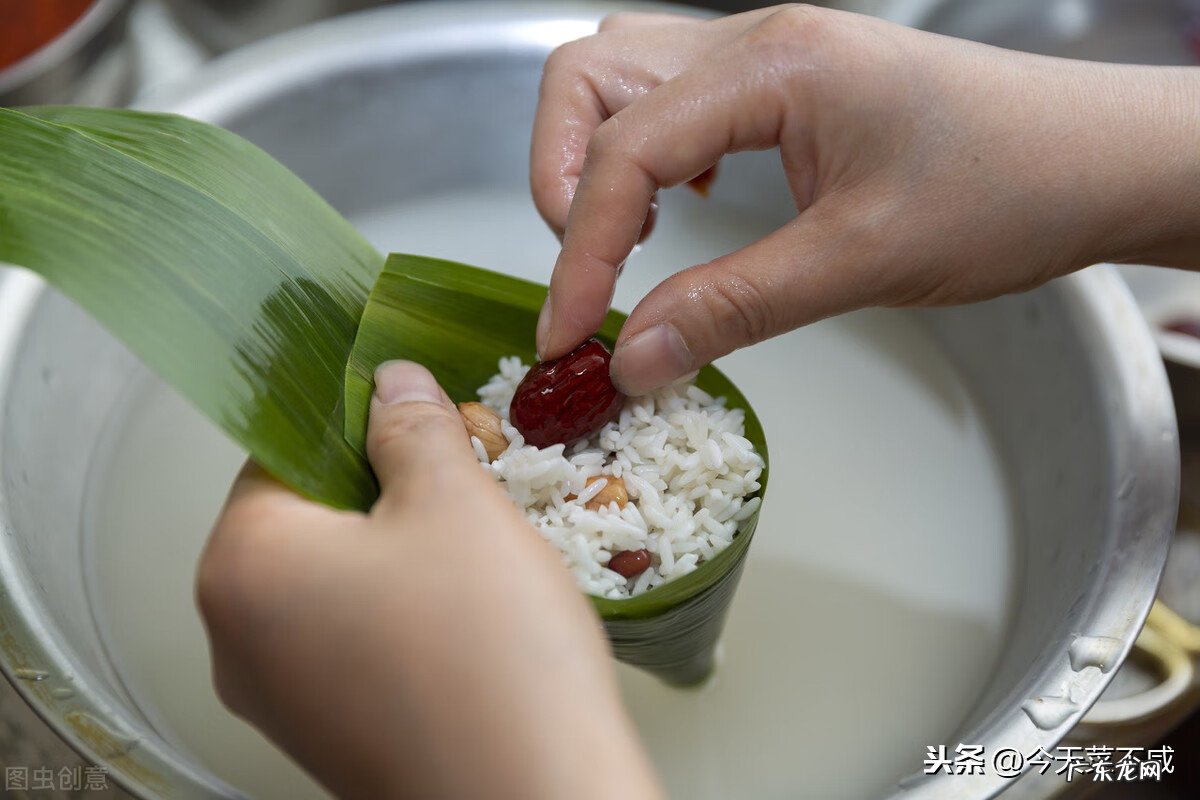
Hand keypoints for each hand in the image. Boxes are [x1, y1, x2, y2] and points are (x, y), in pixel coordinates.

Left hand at [197, 361, 661, 799]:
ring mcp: (281, 699)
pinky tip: (472, 618)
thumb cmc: (488, 651)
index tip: (423, 421)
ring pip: (338, 581)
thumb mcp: (456, 503)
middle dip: (387, 490)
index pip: (280, 450)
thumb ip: (412, 426)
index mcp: (241, 565)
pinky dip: (406, 615)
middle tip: (466, 490)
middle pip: (307, 519)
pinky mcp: (329, 736)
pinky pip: (357, 642)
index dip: (358, 421)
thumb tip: (390, 381)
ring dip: (403, 552)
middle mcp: (236, 639)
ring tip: (479, 558)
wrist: (536, 799)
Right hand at [532, 4, 1199, 393]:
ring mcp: (768, 59)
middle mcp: (756, 44)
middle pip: (591, 76)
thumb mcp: (861, 260)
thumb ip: (734, 307)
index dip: (578, 250)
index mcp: (773, 68)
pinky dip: (645, 154)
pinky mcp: (785, 89)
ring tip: (618, 240)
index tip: (566, 332)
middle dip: (560, 176)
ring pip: (623, 77)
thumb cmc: (1011, 185)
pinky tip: (679, 205)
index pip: (626, 152)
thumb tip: (636, 358)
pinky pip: (675, 98)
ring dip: (596, 158)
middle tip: (584, 271)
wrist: (1098, 159)